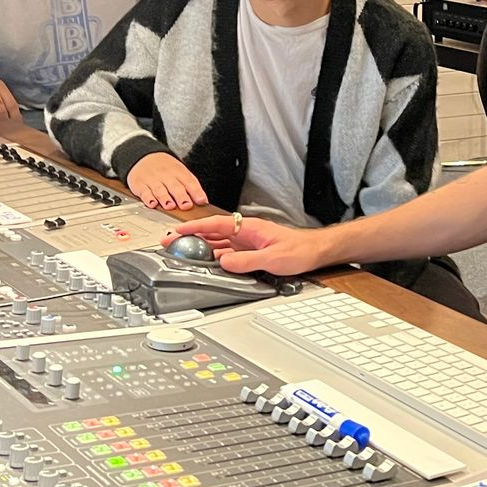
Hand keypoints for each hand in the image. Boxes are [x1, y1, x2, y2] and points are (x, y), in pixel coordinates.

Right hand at [127, 153, 207, 210]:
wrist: (144, 157)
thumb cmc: (166, 169)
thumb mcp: (181, 172)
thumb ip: (191, 186)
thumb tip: (203, 201)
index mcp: (179, 172)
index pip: (189, 182)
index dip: (196, 192)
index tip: (201, 201)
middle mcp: (166, 175)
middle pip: (175, 186)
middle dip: (181, 196)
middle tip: (186, 205)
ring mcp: (153, 180)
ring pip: (160, 189)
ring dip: (165, 198)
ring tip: (170, 206)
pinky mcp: (140, 185)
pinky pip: (144, 192)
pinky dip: (148, 198)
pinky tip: (152, 203)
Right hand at [162, 216, 334, 276]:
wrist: (315, 252)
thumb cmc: (300, 250)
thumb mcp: (272, 258)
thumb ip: (247, 261)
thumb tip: (224, 262)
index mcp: (248, 228)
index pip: (215, 224)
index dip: (194, 227)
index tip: (177, 231)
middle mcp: (245, 233)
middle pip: (212, 233)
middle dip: (190, 236)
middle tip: (170, 243)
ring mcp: (247, 242)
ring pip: (217, 242)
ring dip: (200, 246)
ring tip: (181, 252)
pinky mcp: (250, 251)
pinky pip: (226, 252)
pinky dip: (213, 255)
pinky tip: (206, 261)